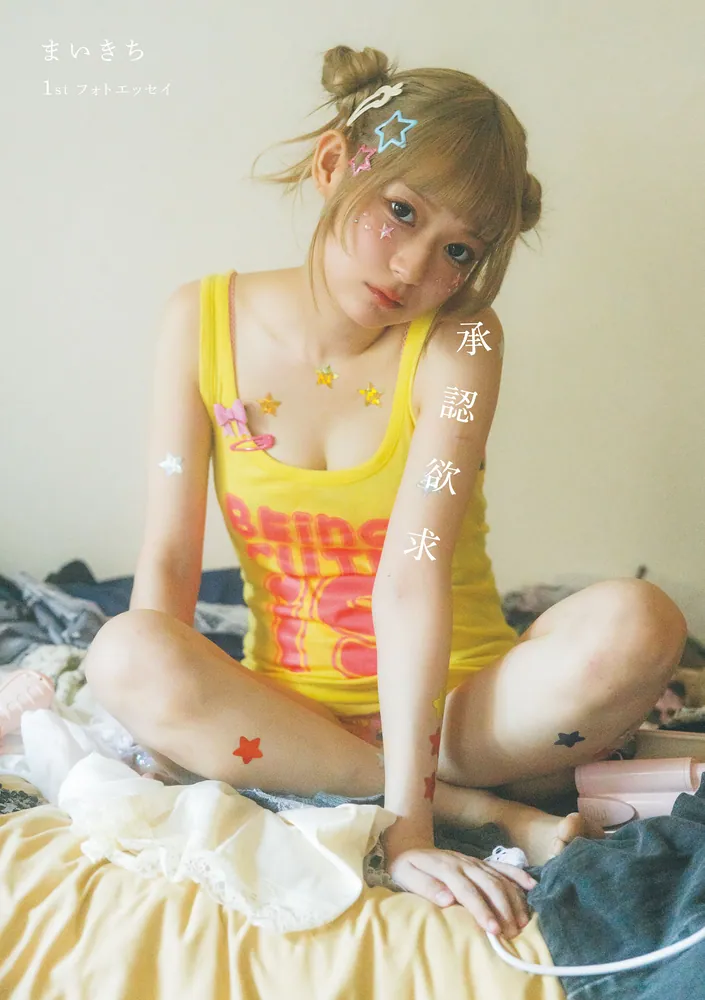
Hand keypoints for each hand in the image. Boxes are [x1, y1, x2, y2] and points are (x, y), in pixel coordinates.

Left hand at [385, 843, 536, 938]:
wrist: (410, 845)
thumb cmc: (407, 867)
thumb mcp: (407, 876)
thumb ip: (426, 887)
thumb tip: (447, 900)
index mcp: (446, 868)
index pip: (467, 891)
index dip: (482, 910)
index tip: (494, 930)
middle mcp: (465, 863)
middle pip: (490, 885)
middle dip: (504, 909)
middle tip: (513, 933)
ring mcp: (474, 861)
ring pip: (500, 878)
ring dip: (514, 899)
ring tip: (523, 922)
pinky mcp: (480, 862)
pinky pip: (503, 867)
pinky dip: (519, 876)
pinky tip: (532, 887)